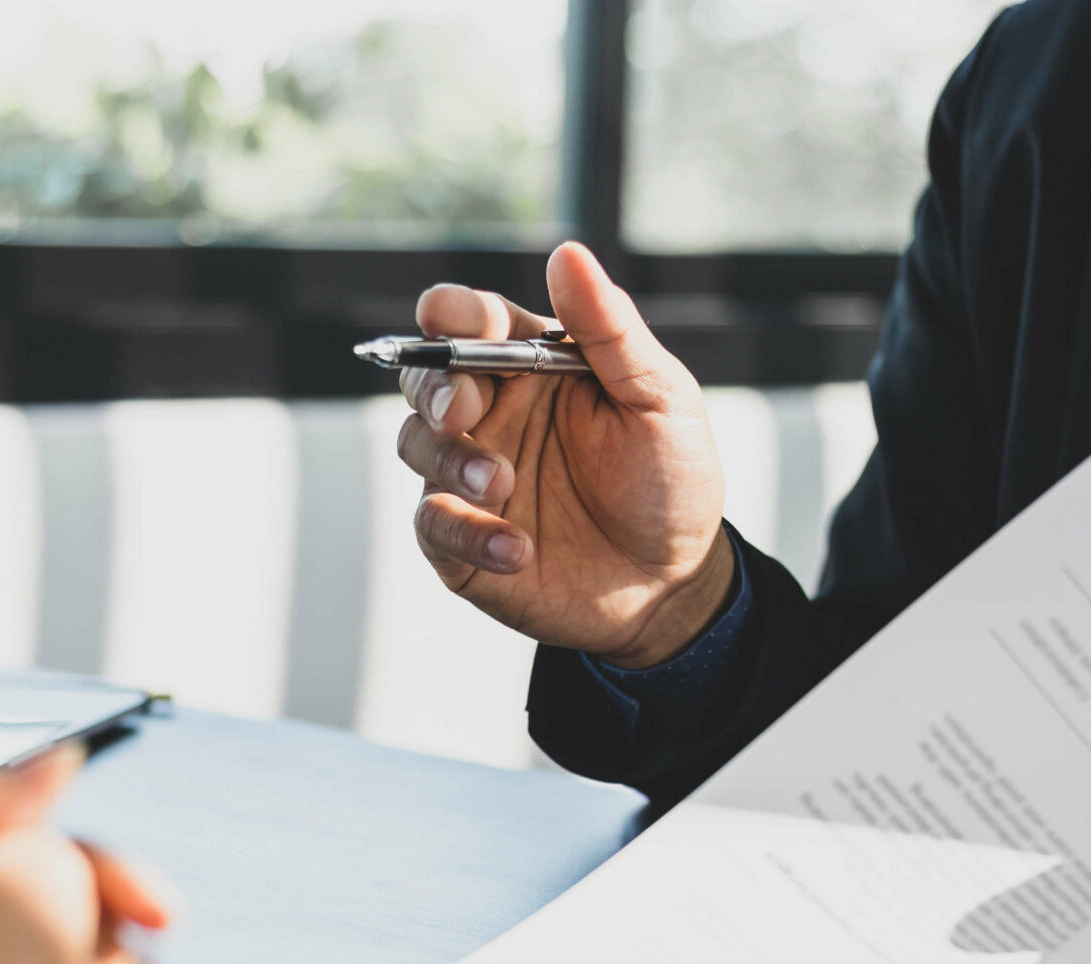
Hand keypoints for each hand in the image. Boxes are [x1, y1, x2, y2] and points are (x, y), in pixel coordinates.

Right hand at [398, 241, 734, 668]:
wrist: (674, 583)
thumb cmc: (669, 481)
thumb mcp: (659, 398)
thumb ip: (610, 329)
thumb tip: (569, 253)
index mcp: (532, 364)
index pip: (472, 320)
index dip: (453, 313)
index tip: (456, 320)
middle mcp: (493, 413)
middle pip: (425, 377)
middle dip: (434, 387)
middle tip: (465, 413)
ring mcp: (470, 476)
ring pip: (416, 444)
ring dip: (452, 460)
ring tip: (503, 485)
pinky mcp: (463, 540)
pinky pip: (433, 524)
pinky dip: (465, 532)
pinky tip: (516, 548)